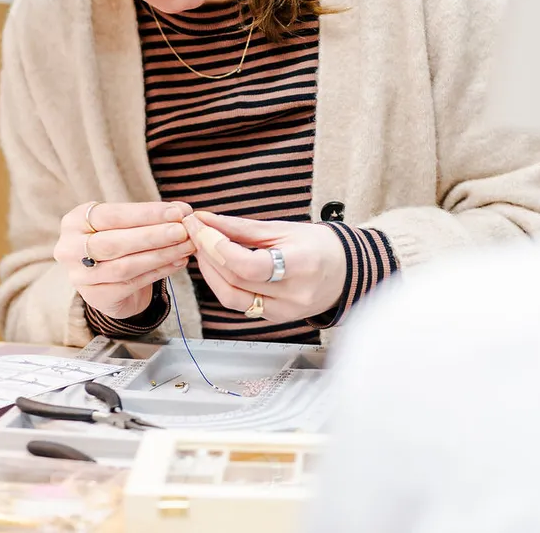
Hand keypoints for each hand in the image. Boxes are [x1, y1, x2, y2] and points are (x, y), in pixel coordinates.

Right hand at [55, 201, 194, 319]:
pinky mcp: (95, 298)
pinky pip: (132, 284)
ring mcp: (79, 277)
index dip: (146, 213)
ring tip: (186, 247)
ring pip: (125, 266)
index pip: (111, 215)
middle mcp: (69, 249)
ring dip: (161, 255)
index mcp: (74, 222)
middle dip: (154, 235)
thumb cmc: (117, 240)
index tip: (177, 212)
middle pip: (115, 242)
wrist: (106, 279)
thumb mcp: (125, 224)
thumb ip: (150, 216)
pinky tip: (178, 262)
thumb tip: (182, 210)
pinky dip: (159, 272)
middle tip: (183, 231)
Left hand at [185, 212, 345, 322]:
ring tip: (202, 248)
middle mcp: (294, 295)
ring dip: (209, 273)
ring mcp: (285, 312)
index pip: (250, 266)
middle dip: (208, 254)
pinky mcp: (276, 319)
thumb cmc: (318, 245)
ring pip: (232, 299)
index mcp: (301, 266)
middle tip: (194, 232)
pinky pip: (241, 305)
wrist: (346, 270)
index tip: (201, 227)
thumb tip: (205, 220)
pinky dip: (224, 284)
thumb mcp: (282, 228)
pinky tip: (218, 266)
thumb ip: (240, 227)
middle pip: (236, 281)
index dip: (218, 247)